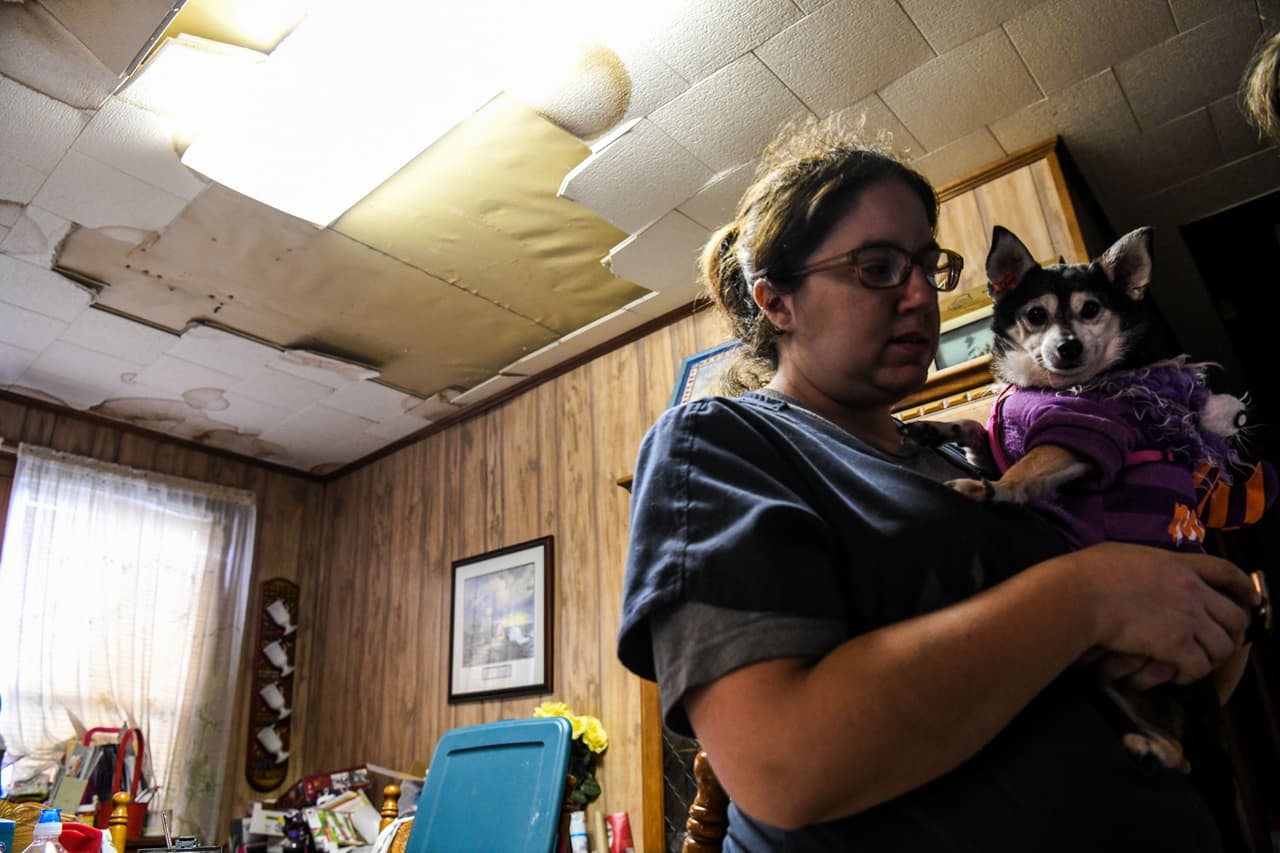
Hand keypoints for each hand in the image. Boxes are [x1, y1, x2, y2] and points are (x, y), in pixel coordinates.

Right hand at [1077, 542, 1257, 685]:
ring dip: (1210, 657)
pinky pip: (1200, 667)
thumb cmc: (1086, 573)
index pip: (1225, 571)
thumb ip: (1146, 564)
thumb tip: (1145, 570)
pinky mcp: (1176, 645)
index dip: (1242, 587)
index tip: (1250, 600)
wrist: (1077, 596)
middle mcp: (1190, 589)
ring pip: (1223, 646)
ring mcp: (1187, 617)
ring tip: (1191, 664)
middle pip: (1233, 615)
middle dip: (1229, 632)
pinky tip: (1176, 674)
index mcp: (1176, 564)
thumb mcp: (1122, 554)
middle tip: (1214, 643)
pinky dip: (1191, 675)